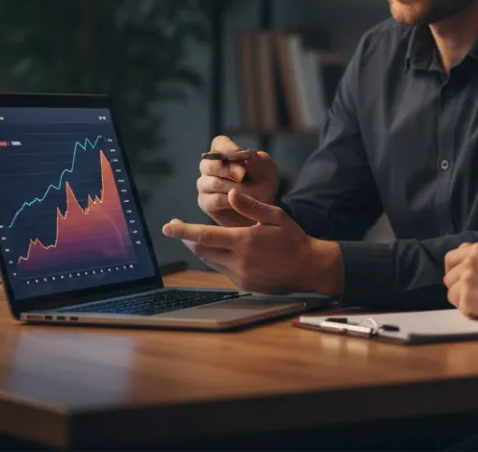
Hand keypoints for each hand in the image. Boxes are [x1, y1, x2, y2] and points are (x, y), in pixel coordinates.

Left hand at [163, 189, 342, 294]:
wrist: (310, 268)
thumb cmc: (294, 239)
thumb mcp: (275, 217)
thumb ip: (251, 206)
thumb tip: (230, 193)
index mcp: (244, 241)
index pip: (204, 236)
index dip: (183, 231)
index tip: (167, 226)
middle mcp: (239, 261)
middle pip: (202, 250)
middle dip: (188, 239)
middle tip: (179, 228)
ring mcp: (241, 275)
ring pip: (211, 261)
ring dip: (203, 249)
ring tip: (200, 237)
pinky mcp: (245, 284)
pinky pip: (223, 270)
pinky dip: (218, 259)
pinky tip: (225, 250)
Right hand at [197, 136, 279, 227]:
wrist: (261, 210)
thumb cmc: (263, 185)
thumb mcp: (266, 171)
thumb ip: (257, 161)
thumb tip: (247, 154)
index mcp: (225, 152)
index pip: (220, 143)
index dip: (229, 149)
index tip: (242, 156)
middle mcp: (210, 166)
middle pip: (209, 163)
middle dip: (228, 169)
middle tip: (242, 175)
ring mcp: (205, 184)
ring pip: (214, 183)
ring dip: (236, 189)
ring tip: (253, 194)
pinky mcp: (206, 202)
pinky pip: (216, 200)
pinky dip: (232, 202)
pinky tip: (243, 204)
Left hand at [443, 242, 477, 322]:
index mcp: (477, 250)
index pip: (451, 258)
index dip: (453, 269)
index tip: (460, 278)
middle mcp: (468, 262)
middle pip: (448, 277)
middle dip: (457, 286)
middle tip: (469, 294)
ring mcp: (466, 280)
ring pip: (451, 293)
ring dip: (462, 299)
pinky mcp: (467, 298)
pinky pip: (458, 306)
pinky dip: (468, 310)